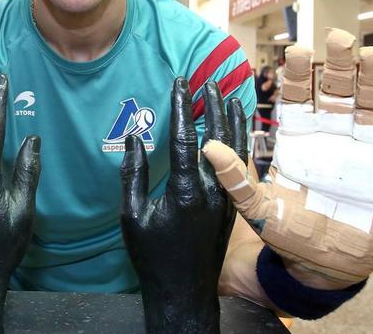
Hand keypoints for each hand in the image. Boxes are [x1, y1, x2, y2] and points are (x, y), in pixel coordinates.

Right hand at [120, 78, 247, 333]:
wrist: (184, 292)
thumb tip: (133, 137)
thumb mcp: (131, 215)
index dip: (182, 106)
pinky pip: (240, 165)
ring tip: (227, 93)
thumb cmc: (152, 256)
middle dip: (211, 104)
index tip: (181, 81)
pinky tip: (235, 128)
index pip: (184, 137)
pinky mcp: (234, 206)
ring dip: (231, 119)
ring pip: (235, 149)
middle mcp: (213, 191)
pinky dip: (238, 140)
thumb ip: (132, 173)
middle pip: (216, 137)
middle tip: (207, 80)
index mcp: (185, 192)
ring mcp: (228, 198)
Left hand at [202, 28, 372, 288]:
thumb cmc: (288, 233)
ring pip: (369, 106)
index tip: (296, 52)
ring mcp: (362, 150)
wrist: (324, 266)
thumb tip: (206, 148)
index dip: (298, 77)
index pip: (298, 100)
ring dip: (372, 79)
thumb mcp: (257, 208)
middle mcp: (330, 138)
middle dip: (336, 66)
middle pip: (335, 93)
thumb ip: (235, 178)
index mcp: (298, 141)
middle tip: (337, 37)